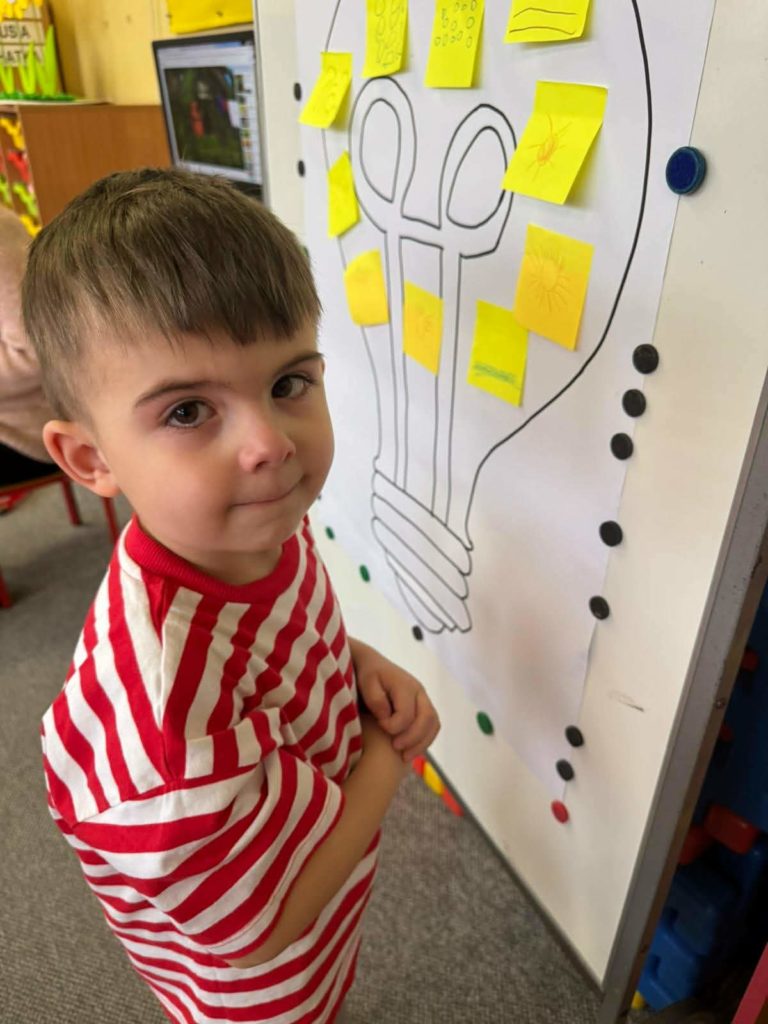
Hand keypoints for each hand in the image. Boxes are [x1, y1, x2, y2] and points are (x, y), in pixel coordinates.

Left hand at [351, 639, 440, 761]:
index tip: (380, 727)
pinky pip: (432, 727)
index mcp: (405, 685)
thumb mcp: (366, 683)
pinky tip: (409, 752)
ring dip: (422, 743)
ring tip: (404, 757)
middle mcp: (419, 691)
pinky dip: (424, 741)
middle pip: (427, 719)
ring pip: (433, 724)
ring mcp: (423, 699)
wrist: (372, 665)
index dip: (394, 726)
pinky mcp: (423, 707)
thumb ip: (376, 699)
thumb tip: (388, 717)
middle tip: (396, 749)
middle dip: (413, 738)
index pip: (407, 713)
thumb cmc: (367, 675)